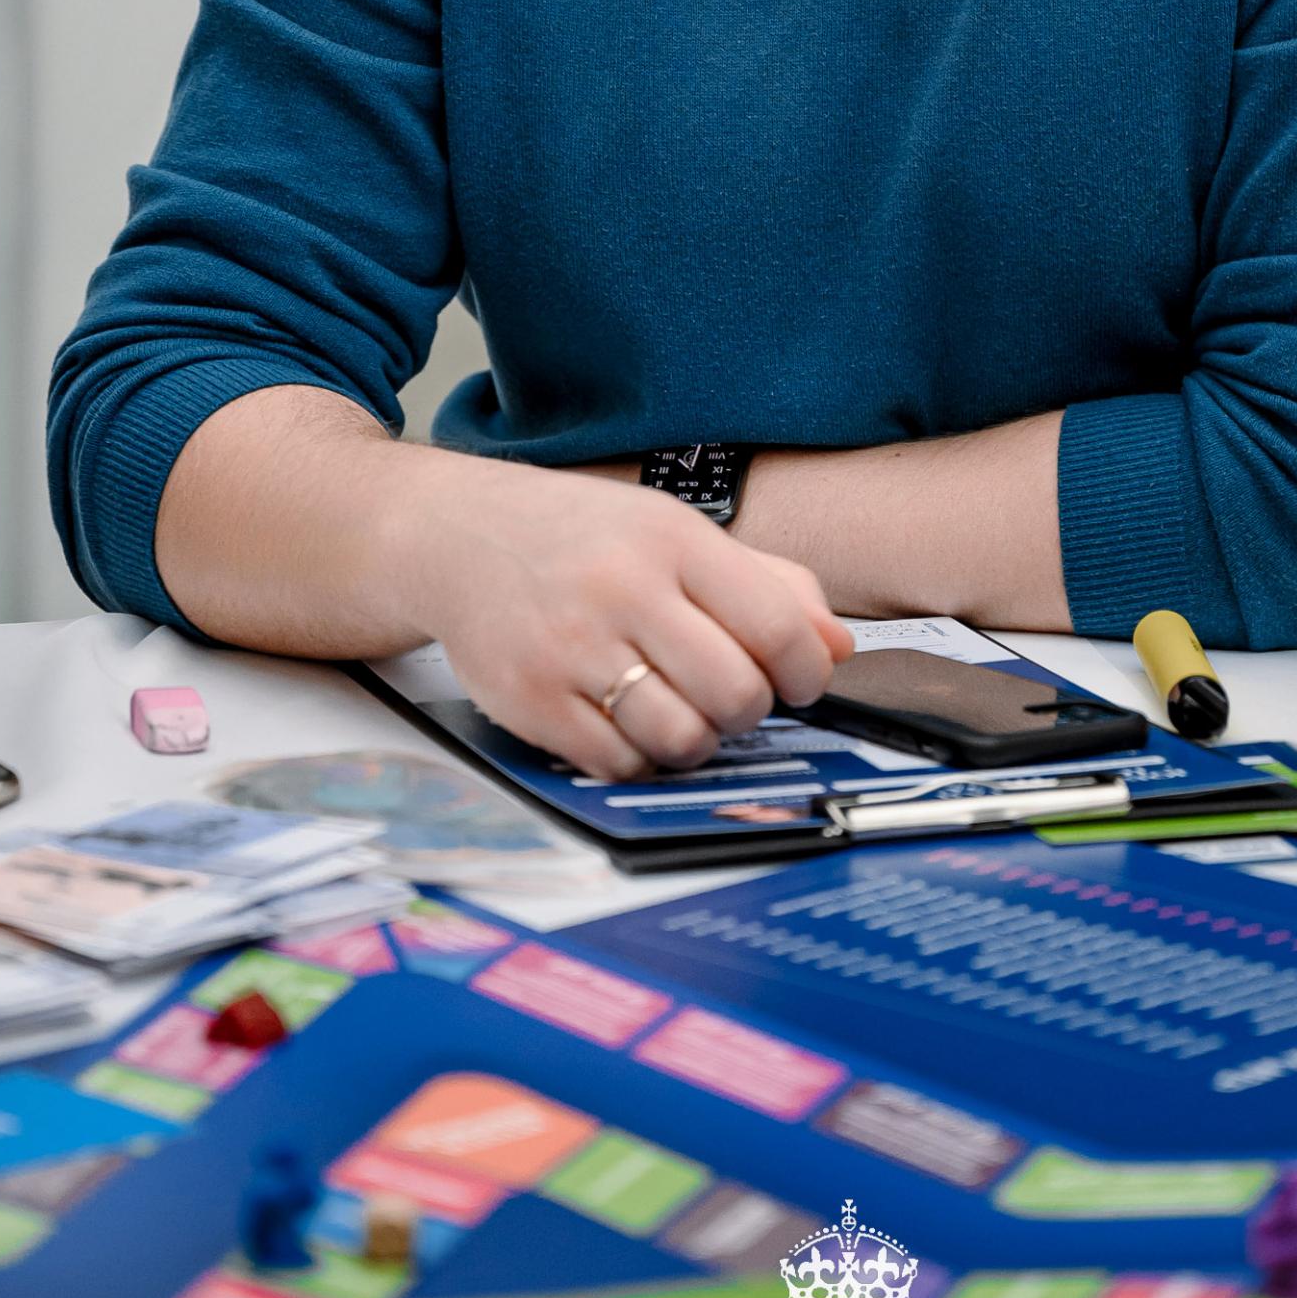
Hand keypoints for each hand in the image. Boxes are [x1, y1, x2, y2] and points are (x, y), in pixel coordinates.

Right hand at [405, 462, 853, 775]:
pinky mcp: (530, 700)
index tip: (800, 681)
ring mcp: (572, 649)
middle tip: (728, 694)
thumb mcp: (677, 534)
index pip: (777, 626)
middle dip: (748, 709)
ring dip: (696, 740)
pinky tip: (627, 722)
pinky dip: (638, 757)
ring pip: (682, 739)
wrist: (459, 536)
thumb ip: (768, 583)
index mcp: (672, 541)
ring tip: (679, 710)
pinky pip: (619, 763)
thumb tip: (837, 648)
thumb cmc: (584, 538)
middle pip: (736, 693)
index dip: (807, 672)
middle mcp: (623, 590)